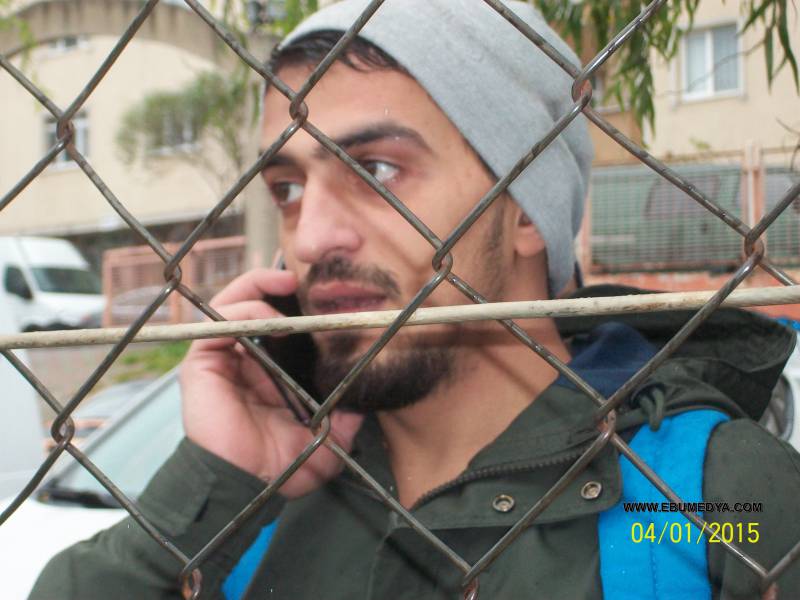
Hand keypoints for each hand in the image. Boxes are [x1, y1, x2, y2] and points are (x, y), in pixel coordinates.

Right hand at [179, 268, 363, 497]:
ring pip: (231, 305)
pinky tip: (274, 320)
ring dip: (258, 287)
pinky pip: (217, 323)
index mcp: (268, 373)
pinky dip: (245, 312)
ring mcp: (221, 360)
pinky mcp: (202, 364)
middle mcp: (242, 360)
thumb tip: (368, 393)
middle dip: (273, 283)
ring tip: (286, 282)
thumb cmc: (280, 467)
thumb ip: (347, 414)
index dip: (293, 303)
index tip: (320, 293)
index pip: (276, 323)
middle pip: (251, 305)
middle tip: (299, 276)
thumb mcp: (329, 438)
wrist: (247, 486)